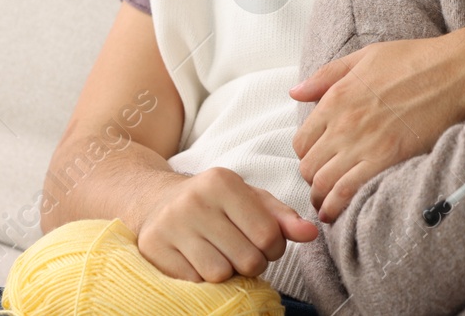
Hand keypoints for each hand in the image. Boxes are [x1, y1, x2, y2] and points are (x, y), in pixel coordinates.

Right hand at [134, 167, 316, 281]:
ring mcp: (171, 225)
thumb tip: (311, 233)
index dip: (274, 249)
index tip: (265, 244)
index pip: (268, 235)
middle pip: (246, 259)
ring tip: (221, 254)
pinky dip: (202, 278)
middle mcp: (195, 200)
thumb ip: (282, 217)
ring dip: (227, 272)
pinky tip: (198, 259)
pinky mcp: (154, 248)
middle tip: (241, 251)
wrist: (157, 202)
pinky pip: (194, 282)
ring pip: (219, 274)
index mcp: (223, 182)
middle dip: (252, 263)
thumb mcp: (250, 200)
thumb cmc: (215, 202)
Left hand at [290, 21, 464, 221]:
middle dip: (313, 179)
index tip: (319, 160)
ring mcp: (363, 143)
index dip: (307, 155)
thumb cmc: (416, 60)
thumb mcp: (365, 57)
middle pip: (309, 166)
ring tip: (329, 204)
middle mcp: (344, 123)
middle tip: (324, 185)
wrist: (458, 72)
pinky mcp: (386, 160)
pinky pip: (347, 192)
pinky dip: (338, 206)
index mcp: (336, 97)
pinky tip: (339, 211)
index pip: (301, 141)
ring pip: (323, 184)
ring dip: (322, 197)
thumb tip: (295, 92)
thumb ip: (327, 76)